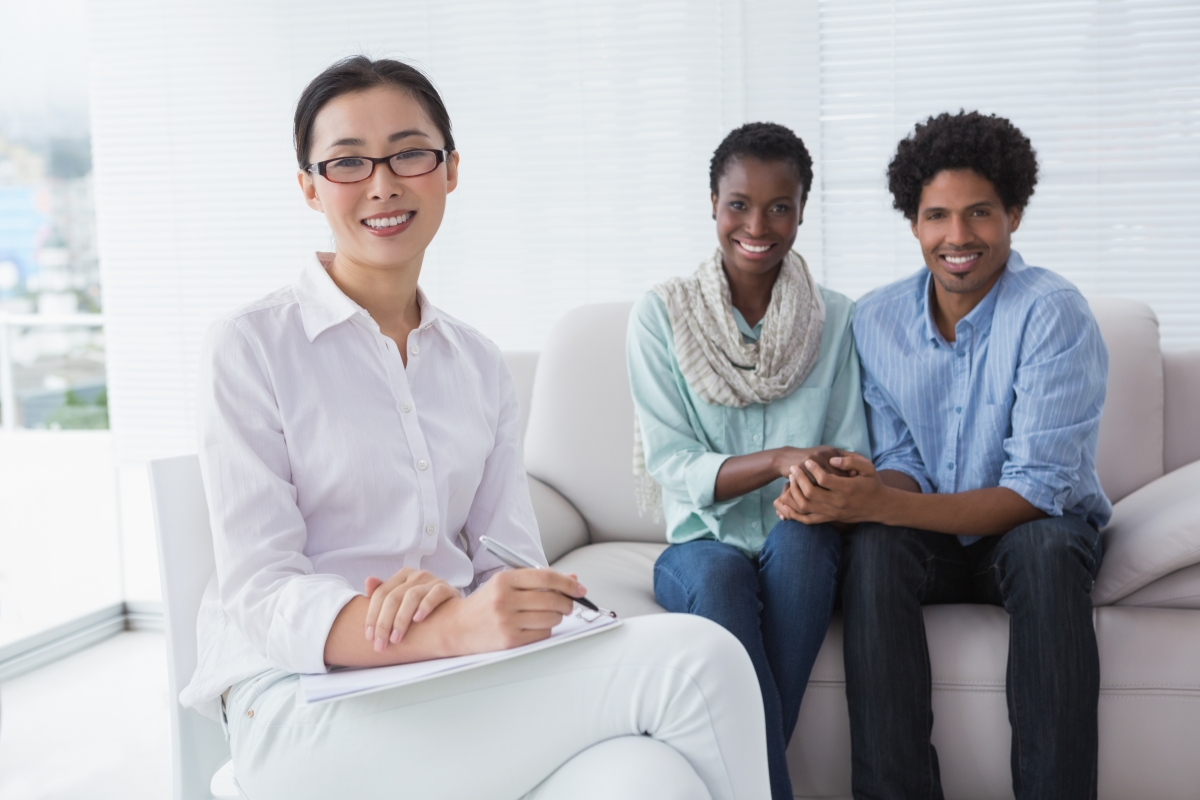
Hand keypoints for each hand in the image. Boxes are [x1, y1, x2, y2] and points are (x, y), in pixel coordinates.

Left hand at [364, 568, 460, 651]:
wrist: (454, 614)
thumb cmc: (423, 608)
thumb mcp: (401, 600)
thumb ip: (384, 593)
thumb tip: (368, 581)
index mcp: (402, 576)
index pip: (381, 593)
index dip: (372, 615)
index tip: (369, 636)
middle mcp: (416, 575)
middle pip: (394, 597)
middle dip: (384, 623)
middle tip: (381, 643)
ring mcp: (432, 580)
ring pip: (411, 596)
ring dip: (401, 620)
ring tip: (396, 639)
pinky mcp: (446, 588)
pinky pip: (434, 594)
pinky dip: (425, 606)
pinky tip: (418, 620)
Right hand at [444, 568, 585, 653]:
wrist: (457, 626)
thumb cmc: (486, 603)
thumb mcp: (506, 584)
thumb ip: (538, 580)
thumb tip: (572, 579)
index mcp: (504, 580)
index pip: (545, 577)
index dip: (567, 583)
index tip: (579, 588)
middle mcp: (504, 600)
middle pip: (552, 599)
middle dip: (567, 602)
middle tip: (569, 604)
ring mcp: (507, 621)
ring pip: (551, 618)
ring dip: (557, 617)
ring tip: (547, 614)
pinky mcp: (510, 640)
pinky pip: (543, 634)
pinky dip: (546, 629)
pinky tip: (535, 625)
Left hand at [774, 452, 881, 524]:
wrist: (880, 506)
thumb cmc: (873, 484)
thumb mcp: (868, 468)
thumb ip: (850, 461)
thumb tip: (831, 460)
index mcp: (847, 489)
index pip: (823, 479)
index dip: (812, 469)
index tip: (807, 461)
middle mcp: (838, 503)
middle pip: (810, 493)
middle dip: (799, 479)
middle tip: (794, 469)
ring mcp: (832, 513)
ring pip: (805, 507)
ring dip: (794, 493)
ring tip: (791, 481)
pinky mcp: (830, 519)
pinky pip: (807, 519)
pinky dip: (794, 513)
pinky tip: (787, 502)